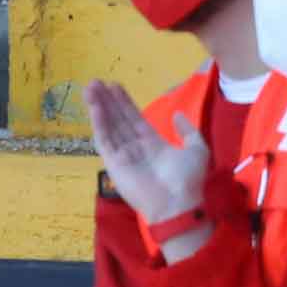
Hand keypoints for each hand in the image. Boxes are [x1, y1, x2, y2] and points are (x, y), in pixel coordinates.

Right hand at [85, 80, 209, 229]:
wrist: (178, 204)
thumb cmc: (188, 179)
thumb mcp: (196, 149)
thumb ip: (187, 131)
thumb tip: (177, 115)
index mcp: (152, 144)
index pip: (134, 118)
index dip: (124, 102)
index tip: (114, 85)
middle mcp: (135, 148)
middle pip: (118, 119)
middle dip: (107, 100)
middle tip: (96, 82)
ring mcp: (123, 156)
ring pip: (108, 126)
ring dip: (99, 107)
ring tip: (90, 87)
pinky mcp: (114, 165)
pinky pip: (104, 141)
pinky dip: (99, 124)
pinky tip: (95, 108)